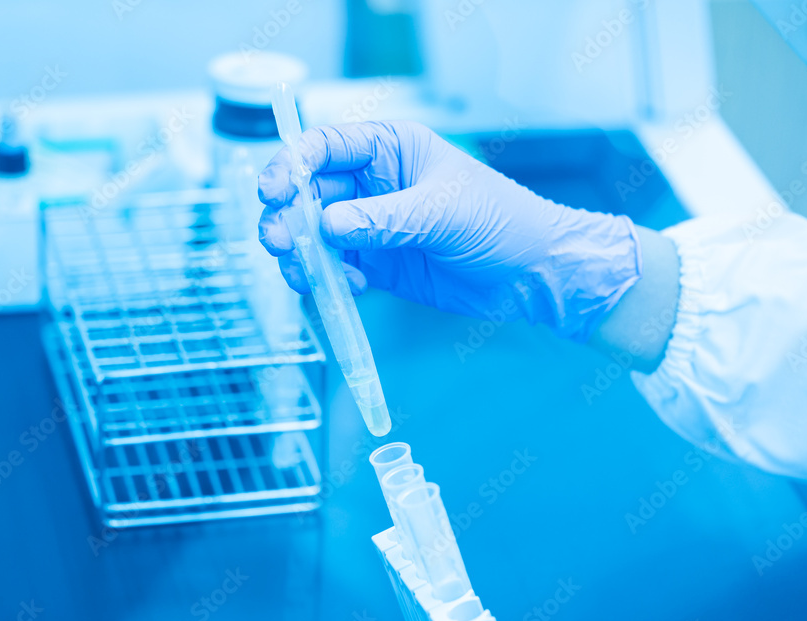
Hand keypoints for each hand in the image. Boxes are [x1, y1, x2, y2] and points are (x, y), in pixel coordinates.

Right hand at [257, 120, 641, 340]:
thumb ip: (383, 219)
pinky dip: (329, 280)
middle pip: (308, 193)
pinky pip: (336, 269)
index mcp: (391, 149)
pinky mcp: (377, 265)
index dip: (291, 163)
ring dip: (300, 253)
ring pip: (314, 234)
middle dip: (287, 216)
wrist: (532, 274)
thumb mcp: (443, 212)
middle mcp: (373, 184)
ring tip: (305, 274)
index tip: (274, 191)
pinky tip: (349, 288)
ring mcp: (372, 226)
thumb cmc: (502, 221)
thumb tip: (328, 225)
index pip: (325, 146)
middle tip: (280, 242)